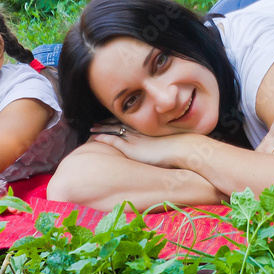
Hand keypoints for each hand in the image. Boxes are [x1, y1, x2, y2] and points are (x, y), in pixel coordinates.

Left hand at [92, 129, 206, 169]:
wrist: (181, 149)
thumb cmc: (180, 150)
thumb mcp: (171, 147)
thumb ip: (165, 148)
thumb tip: (166, 153)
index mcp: (147, 132)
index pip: (130, 124)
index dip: (119, 122)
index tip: (111, 120)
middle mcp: (139, 133)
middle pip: (119, 124)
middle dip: (107, 123)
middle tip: (96, 122)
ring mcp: (134, 139)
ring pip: (113, 130)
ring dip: (102, 128)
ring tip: (92, 128)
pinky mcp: (131, 148)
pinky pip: (113, 140)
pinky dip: (103, 137)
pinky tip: (95, 136)